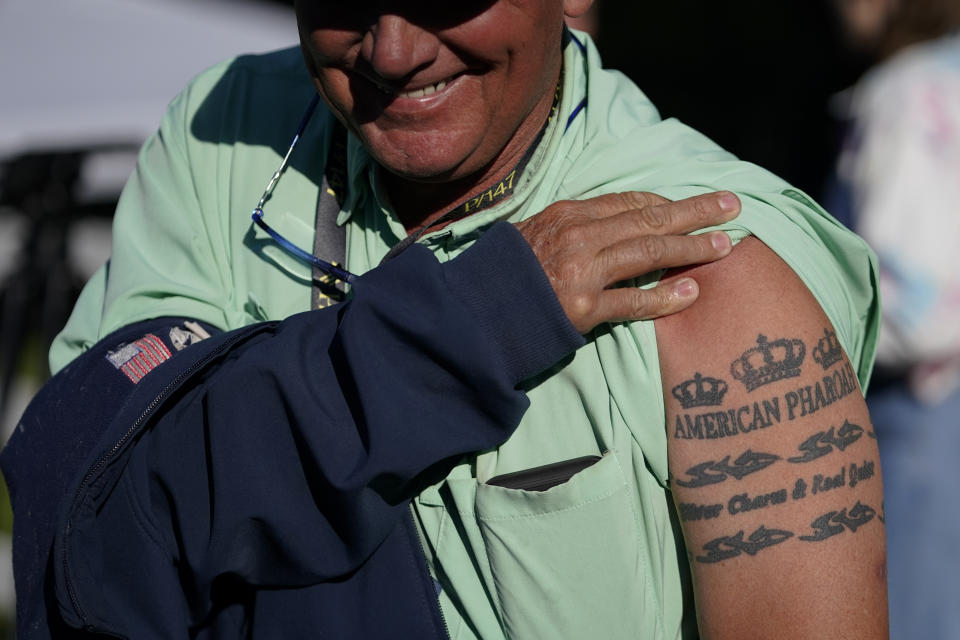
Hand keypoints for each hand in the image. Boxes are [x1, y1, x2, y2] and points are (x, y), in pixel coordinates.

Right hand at [514, 191, 739, 332]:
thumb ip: (571, 227)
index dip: (667, 203)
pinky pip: (633, 301)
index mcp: (568, 214)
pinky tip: (691, 292)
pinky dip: (664, 297)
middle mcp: (579, 236)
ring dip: (692, 248)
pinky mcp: (582, 309)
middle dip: (696, 212)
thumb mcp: (533, 233)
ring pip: (649, 252)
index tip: (694, 205)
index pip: (629, 202)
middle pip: (650, 219)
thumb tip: (608, 225)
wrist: (471, 311)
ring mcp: (582, 272)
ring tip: (724, 247)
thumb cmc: (502, 274)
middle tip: (732, 207)